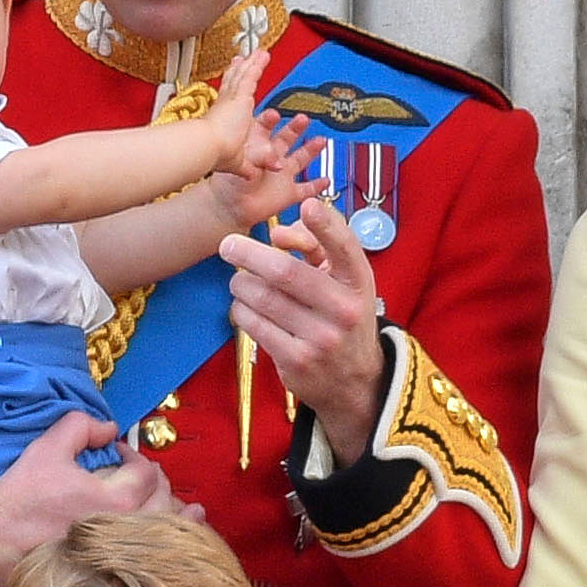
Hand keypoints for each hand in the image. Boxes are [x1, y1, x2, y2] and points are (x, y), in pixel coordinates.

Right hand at [0, 412, 194, 586]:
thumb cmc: (19, 501)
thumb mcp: (46, 450)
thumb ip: (81, 426)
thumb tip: (110, 429)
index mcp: (119, 501)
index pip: (147, 472)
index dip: (134, 456)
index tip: (118, 454)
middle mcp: (129, 532)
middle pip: (163, 502)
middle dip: (158, 482)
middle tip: (144, 475)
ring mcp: (124, 558)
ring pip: (166, 534)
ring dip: (177, 516)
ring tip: (189, 509)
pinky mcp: (116, 576)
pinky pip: (153, 559)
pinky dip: (170, 546)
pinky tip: (179, 541)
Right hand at [201, 49, 269, 173]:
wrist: (209, 148)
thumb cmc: (217, 155)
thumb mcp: (237, 162)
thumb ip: (247, 168)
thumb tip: (252, 176)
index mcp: (222, 119)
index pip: (228, 100)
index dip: (230, 90)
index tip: (233, 84)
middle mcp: (226, 105)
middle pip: (234, 82)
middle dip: (238, 70)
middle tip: (240, 59)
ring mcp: (233, 99)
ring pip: (243, 76)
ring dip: (251, 63)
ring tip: (259, 52)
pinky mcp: (240, 96)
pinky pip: (251, 76)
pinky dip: (257, 65)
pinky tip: (264, 55)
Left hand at [207, 108, 323, 233]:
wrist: (229, 208)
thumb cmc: (228, 183)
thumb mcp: (242, 159)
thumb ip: (255, 148)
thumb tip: (263, 135)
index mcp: (257, 147)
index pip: (266, 127)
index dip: (271, 119)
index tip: (275, 114)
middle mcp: (272, 158)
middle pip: (287, 138)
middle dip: (296, 128)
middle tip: (303, 119)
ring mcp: (282, 176)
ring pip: (300, 159)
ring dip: (311, 150)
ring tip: (321, 141)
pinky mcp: (288, 194)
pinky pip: (306, 189)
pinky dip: (317, 186)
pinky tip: (326, 180)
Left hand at [219, 196, 386, 466]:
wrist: (355, 381)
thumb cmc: (342, 317)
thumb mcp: (344, 282)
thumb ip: (317, 248)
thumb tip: (277, 233)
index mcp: (358, 283)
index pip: (345, 248)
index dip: (327, 225)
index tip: (306, 204)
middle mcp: (343, 310)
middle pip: (285, 272)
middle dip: (248, 253)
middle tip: (227, 245)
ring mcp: (320, 338)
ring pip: (262, 297)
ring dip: (241, 283)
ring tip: (239, 281)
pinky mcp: (296, 361)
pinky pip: (254, 324)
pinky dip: (241, 309)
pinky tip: (244, 306)